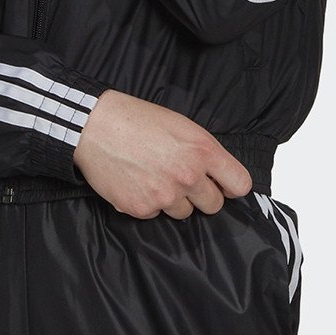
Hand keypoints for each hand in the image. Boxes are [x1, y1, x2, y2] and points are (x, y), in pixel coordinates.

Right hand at [72, 90, 253, 218]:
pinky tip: (136, 181)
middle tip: (182, 179)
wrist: (94, 127)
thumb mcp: (181, 125)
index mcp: (203, 150)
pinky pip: (156, 214)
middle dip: (201, 195)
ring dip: (174, 200)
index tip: (224, 185)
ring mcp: (165, 195)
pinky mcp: (142, 208)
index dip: (231, 186)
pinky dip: (148, 202)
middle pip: (214, 205)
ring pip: (184, 212)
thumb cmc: (136, 120)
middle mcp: (188, 175)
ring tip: (153, 176)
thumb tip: (219, 176)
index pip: (240, 184)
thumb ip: (204, 152)